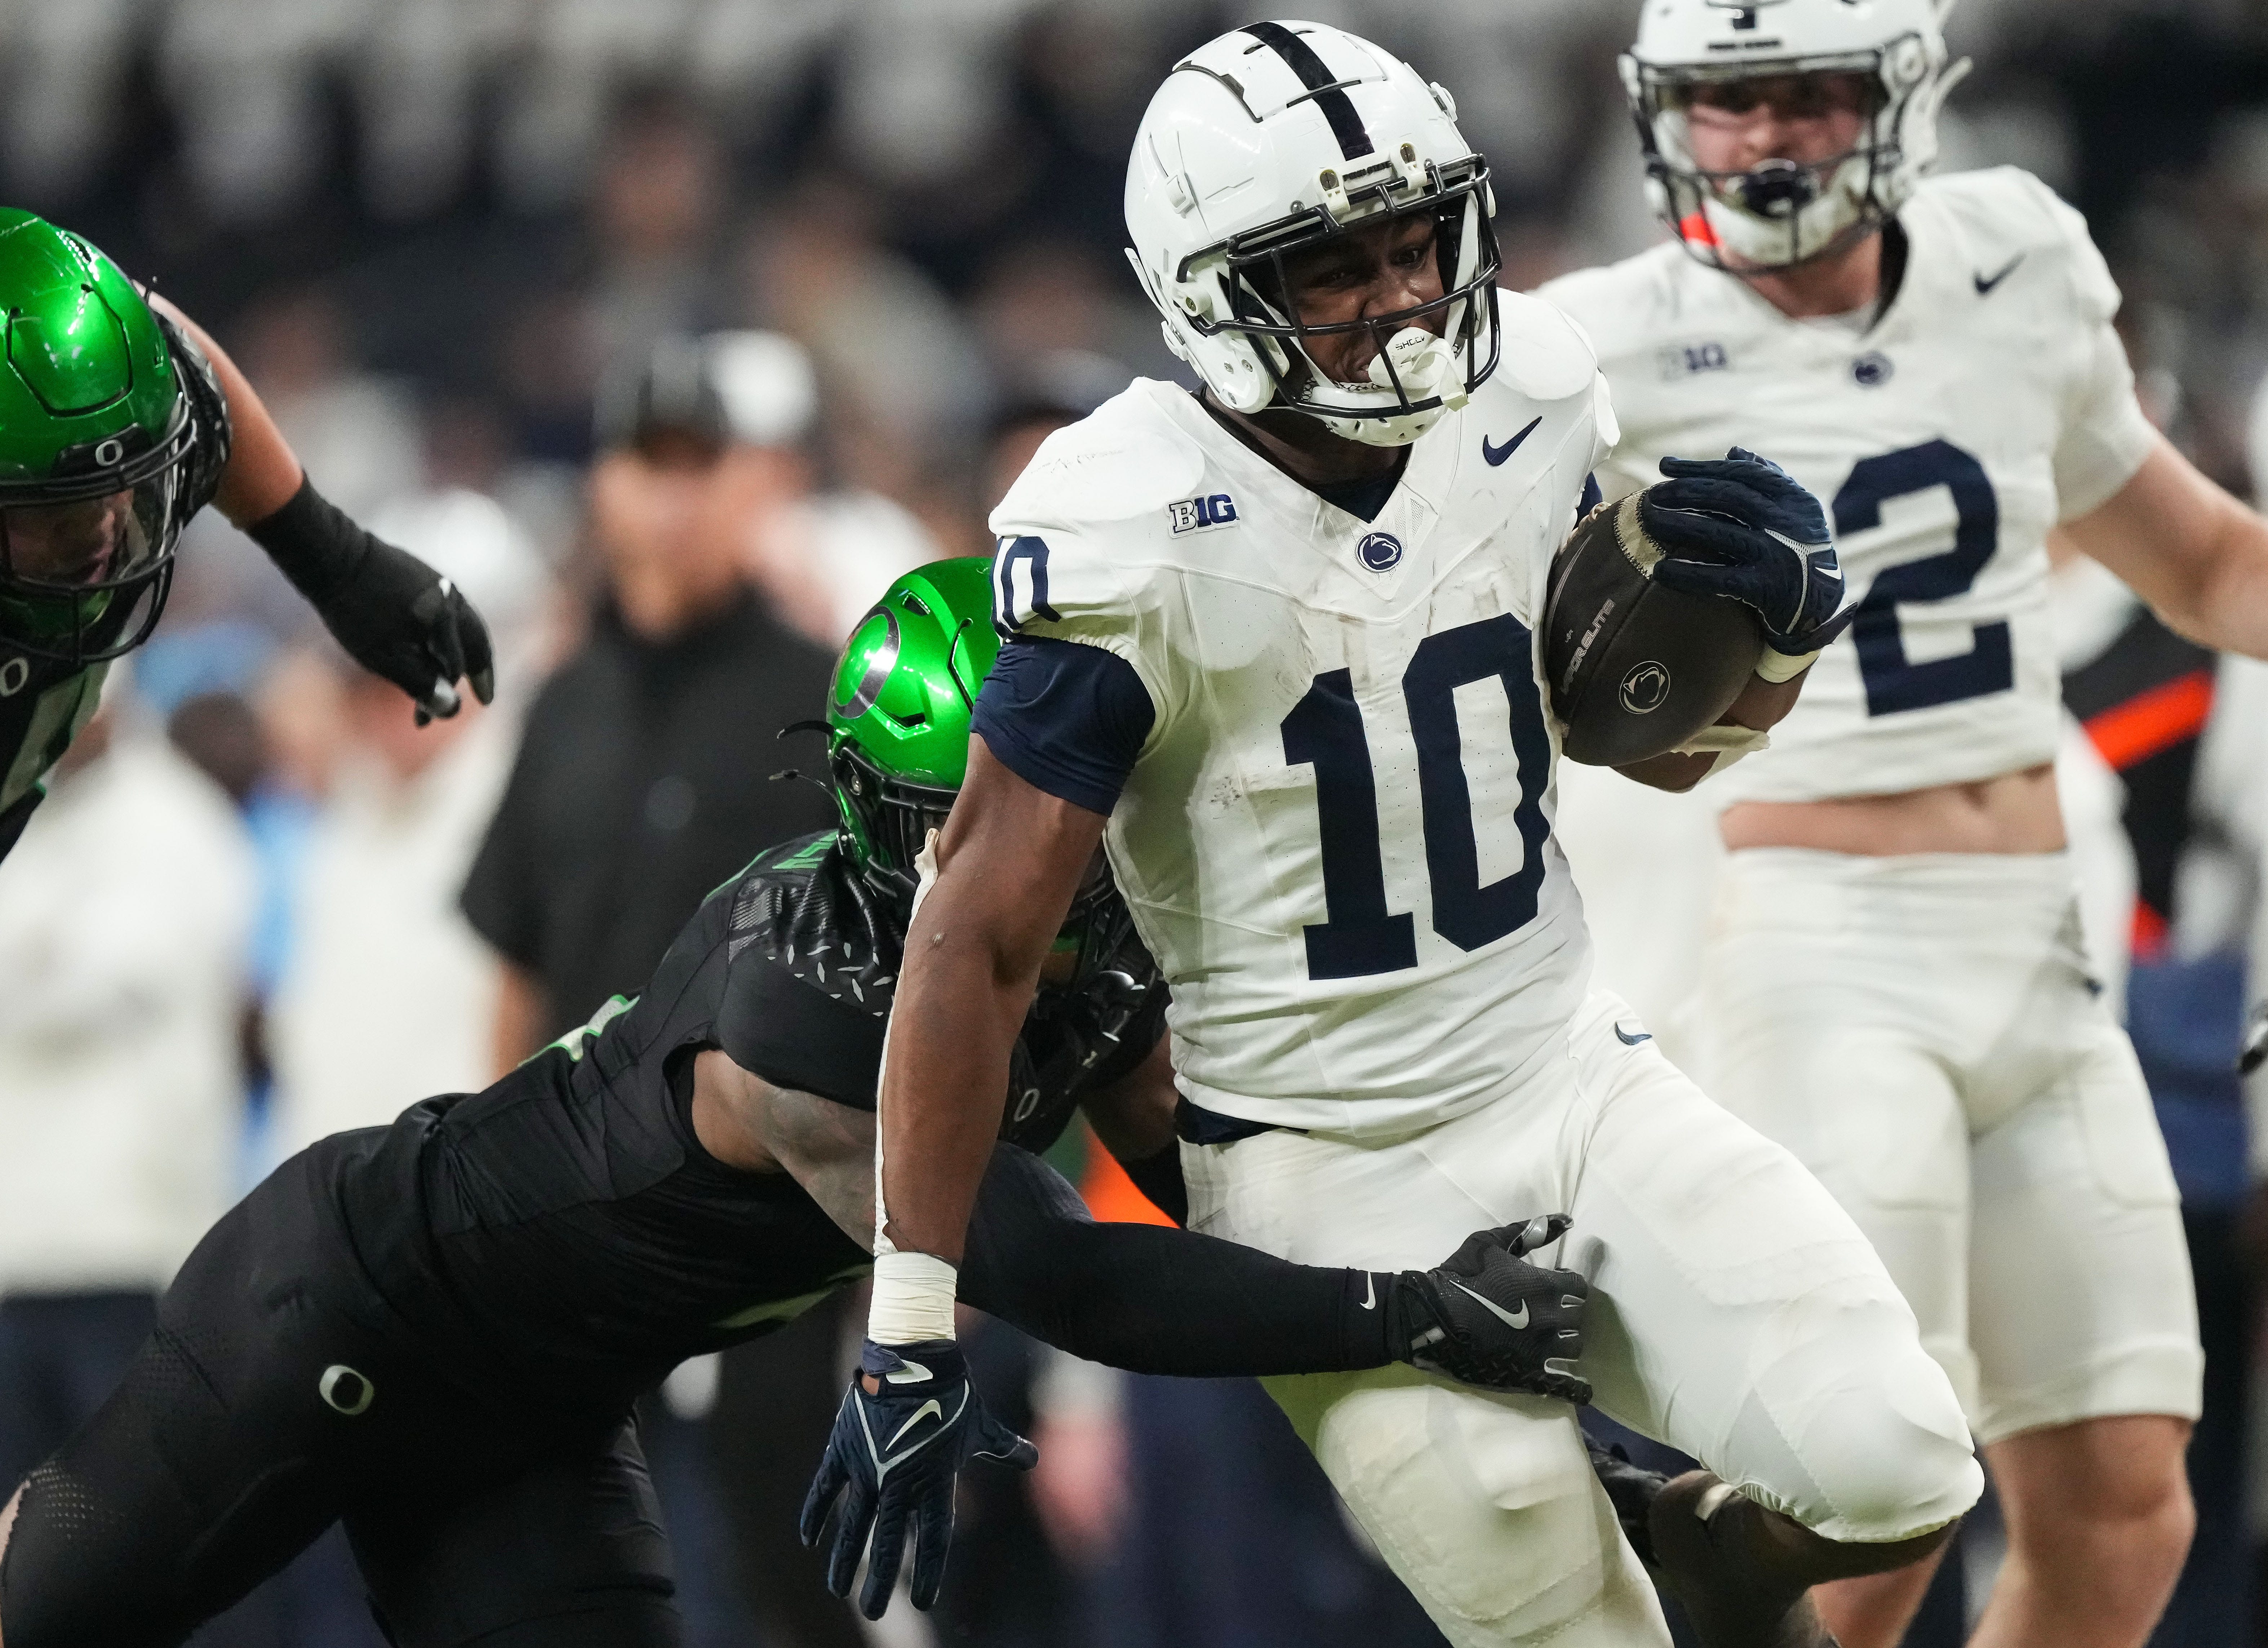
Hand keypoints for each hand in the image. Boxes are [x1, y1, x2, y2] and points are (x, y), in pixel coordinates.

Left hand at [316, 536, 495, 724]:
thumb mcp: (386, 657)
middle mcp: (450, 597)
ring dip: (460, 651)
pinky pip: (445, 609)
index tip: (463, 709)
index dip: (462, 690)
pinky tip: (430, 641)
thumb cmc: (357, 611)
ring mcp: (437, 581)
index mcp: (447, 618)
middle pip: (477, 639)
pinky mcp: (419, 572)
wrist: (330, 554)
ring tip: (456, 670)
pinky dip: (445, 632)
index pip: (463, 664)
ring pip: (462, 623)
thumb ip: (421, 684)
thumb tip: (452, 710)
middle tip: (483, 691)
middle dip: (479, 669)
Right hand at [799, 1339, 1037, 1618]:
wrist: (914, 1355)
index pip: (933, 1540)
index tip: (925, 1602)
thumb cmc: (954, 1391)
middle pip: (888, 1545)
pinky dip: (814, 1515)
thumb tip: (1032, 1459)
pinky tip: (808, 1540)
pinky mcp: (844, 1449)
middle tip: (872, 1611)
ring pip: (852, 1526)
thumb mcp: (981, 1426)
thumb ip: (1003, 1448)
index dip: (929, 1573)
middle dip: (879, 1582)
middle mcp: (900, 1482)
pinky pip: (824, 1490)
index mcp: (935, 1481)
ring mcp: (868, 1467)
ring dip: (843, 1560)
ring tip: (838, 1590)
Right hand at [1394, 1215, 1591, 1402]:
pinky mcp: (1530, 1376)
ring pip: (1574, 1348)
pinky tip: (1580, 1388)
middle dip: (1565, 1312)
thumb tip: (1568, 1219)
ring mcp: (1541, 1351)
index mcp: (1543, 1285)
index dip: (1566, 1284)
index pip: (1578, 1287)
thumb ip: (1530, 1230)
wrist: (1428, 1317)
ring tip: (1548, 1339)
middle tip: (1546, 1311)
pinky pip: (1567, 1387)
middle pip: (1578, 1317)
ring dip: (1565, 1342)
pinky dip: (1577, 1389)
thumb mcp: (1490, 1242)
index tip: (1552, 1285)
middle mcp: (1550, 1319)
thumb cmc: (1458, 1275)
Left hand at [1639, 447, 1850, 656]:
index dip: (1701, 467)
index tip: (1664, 465)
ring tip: (1649, 520)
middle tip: (1652, 494)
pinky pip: (1720, 578)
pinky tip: (1661, 571)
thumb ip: (1768, 479)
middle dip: (1686, 491)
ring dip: (1680, 524)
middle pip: (1728, 497)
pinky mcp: (1766, 588)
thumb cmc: (1799, 549)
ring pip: (1720, 533)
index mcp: (1793, 498)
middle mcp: (1787, 523)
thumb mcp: (1794, 510)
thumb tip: (1735, 452)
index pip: (1742, 473)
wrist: (1820, 604)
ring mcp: (1777, 555)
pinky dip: (1689, 574)